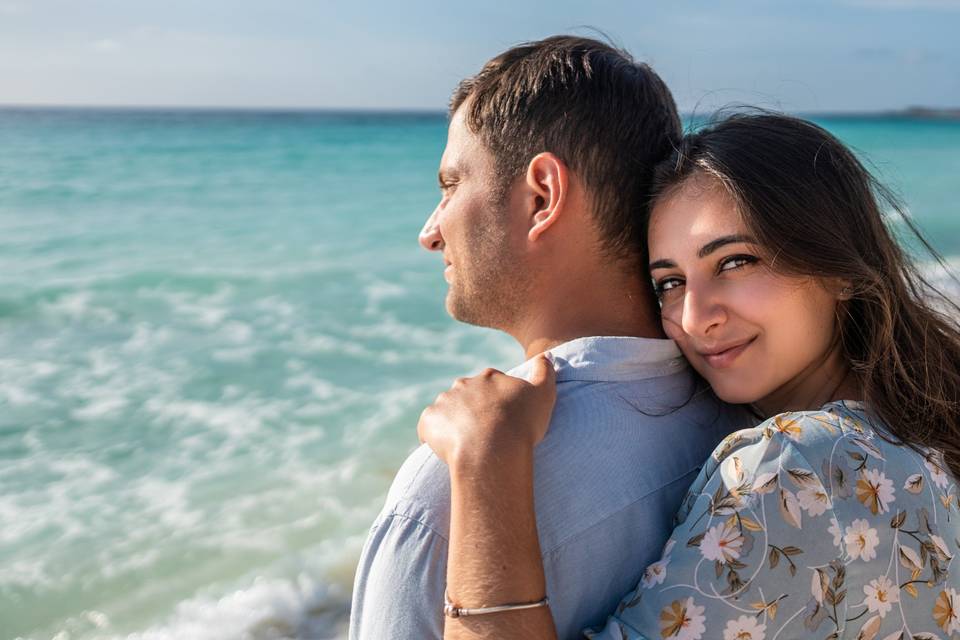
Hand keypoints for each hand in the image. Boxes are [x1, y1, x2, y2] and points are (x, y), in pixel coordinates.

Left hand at [417, 354, 556, 468]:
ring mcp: (444, 402)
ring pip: (447, 411)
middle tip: (486, 434)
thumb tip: (545, 354)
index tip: (504, 420)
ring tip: (468, 445)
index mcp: (488, 377)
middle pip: (467, 396)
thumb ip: (545, 371)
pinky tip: (447, 451)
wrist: (493, 450)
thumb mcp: (544, 394)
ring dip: (454, 423)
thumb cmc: (521, 423)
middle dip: (473, 410)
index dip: (498, 403)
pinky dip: (434, 437)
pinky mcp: (428, 421)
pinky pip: (429, 429)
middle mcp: (463, 384)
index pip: (491, 385)